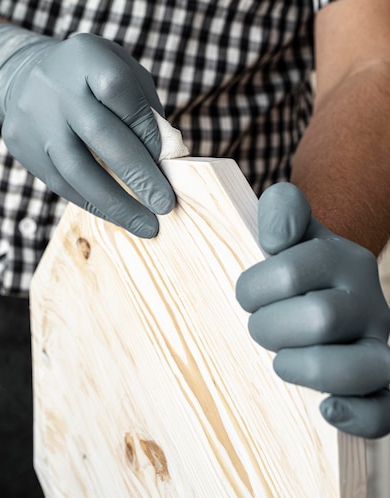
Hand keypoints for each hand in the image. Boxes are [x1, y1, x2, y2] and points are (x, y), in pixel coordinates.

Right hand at [0, 24, 174, 236]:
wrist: (24, 74)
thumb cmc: (90, 77)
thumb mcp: (120, 70)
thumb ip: (144, 106)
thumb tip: (167, 156)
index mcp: (86, 56)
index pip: (119, 91)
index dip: (145, 127)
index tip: (168, 158)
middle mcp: (55, 86)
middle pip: (100, 135)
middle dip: (138, 175)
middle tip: (166, 205)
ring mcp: (34, 118)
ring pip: (77, 170)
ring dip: (116, 204)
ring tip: (146, 225)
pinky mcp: (21, 145)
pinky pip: (60, 183)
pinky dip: (93, 203)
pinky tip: (117, 214)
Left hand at [236, 182, 389, 437]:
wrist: (336, 292)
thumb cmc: (302, 267)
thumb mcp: (295, 229)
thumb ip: (283, 210)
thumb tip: (275, 238)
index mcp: (345, 259)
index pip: (290, 272)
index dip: (254, 288)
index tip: (248, 295)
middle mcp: (369, 301)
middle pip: (319, 318)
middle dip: (270, 328)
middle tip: (261, 327)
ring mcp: (380, 346)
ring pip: (354, 367)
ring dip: (303, 368)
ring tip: (284, 361)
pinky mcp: (383, 386)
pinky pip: (383, 411)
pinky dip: (354, 415)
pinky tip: (327, 408)